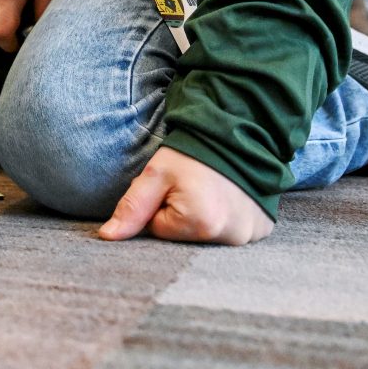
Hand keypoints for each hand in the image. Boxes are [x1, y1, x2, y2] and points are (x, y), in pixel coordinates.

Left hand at [98, 146, 273, 244]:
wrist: (238, 131)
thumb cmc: (193, 152)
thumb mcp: (156, 174)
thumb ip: (131, 208)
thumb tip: (107, 237)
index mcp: (202, 224)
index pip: (159, 229)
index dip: (159, 206)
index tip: (174, 186)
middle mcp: (229, 236)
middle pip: (183, 236)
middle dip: (181, 215)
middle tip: (192, 187)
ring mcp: (248, 235)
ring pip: (206, 236)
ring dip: (204, 216)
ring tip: (212, 189)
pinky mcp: (261, 230)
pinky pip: (232, 231)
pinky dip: (227, 217)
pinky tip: (229, 196)